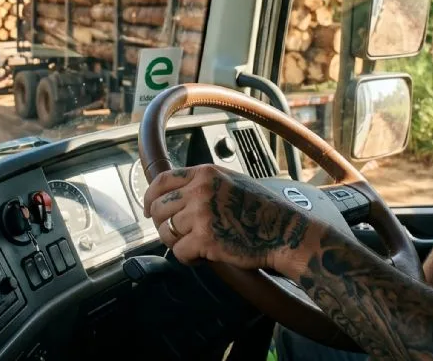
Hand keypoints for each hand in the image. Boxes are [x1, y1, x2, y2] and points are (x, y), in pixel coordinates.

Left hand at [142, 164, 312, 271]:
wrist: (284, 232)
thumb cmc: (263, 210)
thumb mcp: (231, 181)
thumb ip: (204, 183)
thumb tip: (176, 193)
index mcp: (205, 173)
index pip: (162, 180)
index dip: (149, 196)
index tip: (147, 208)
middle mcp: (199, 190)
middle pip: (158, 207)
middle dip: (161, 224)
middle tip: (175, 233)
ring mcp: (201, 214)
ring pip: (166, 231)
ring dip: (176, 242)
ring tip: (194, 245)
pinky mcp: (205, 239)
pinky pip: (179, 252)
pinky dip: (188, 258)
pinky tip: (202, 256)